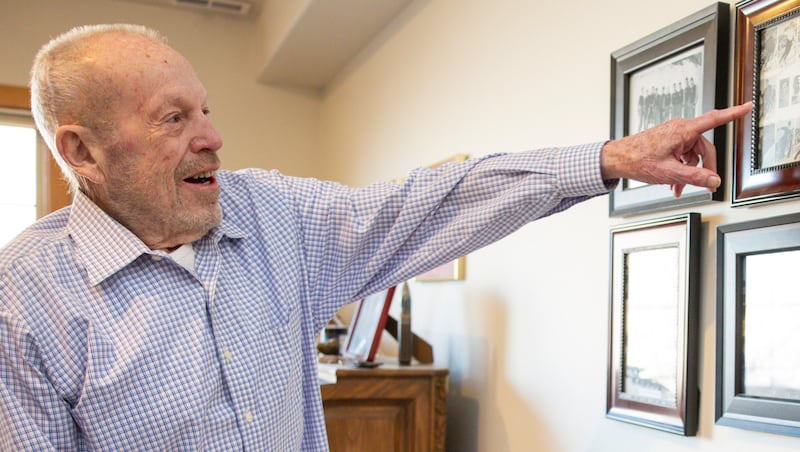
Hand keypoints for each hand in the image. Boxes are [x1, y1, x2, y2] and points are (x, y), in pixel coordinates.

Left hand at [600, 102, 751, 196]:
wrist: (616, 158)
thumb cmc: (637, 160)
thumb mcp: (669, 173)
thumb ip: (694, 178)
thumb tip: (714, 181)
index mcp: (683, 131)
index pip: (714, 119)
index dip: (733, 113)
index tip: (748, 106)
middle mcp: (679, 129)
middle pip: (703, 149)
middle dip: (703, 170)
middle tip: (704, 187)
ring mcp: (673, 135)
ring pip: (692, 155)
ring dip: (688, 173)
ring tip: (677, 188)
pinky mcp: (667, 141)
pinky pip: (681, 155)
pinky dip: (680, 169)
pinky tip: (672, 183)